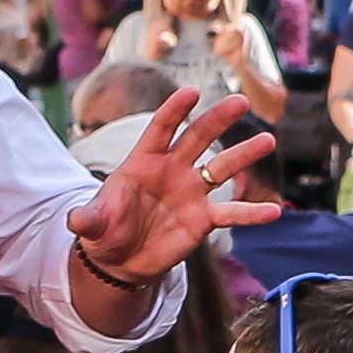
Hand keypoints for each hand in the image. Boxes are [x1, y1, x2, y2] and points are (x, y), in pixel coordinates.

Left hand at [73, 87, 288, 290]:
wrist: (120, 259)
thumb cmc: (105, 230)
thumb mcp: (93, 225)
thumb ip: (89, 218)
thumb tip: (77, 220)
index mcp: (143, 161)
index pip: (161, 128)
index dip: (174, 110)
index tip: (191, 93)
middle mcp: (172, 170)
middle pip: (198, 137)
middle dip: (218, 119)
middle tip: (240, 101)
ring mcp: (191, 193)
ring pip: (222, 168)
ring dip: (244, 154)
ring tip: (268, 140)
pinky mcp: (203, 219)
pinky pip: (231, 213)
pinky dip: (252, 213)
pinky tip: (275, 211)